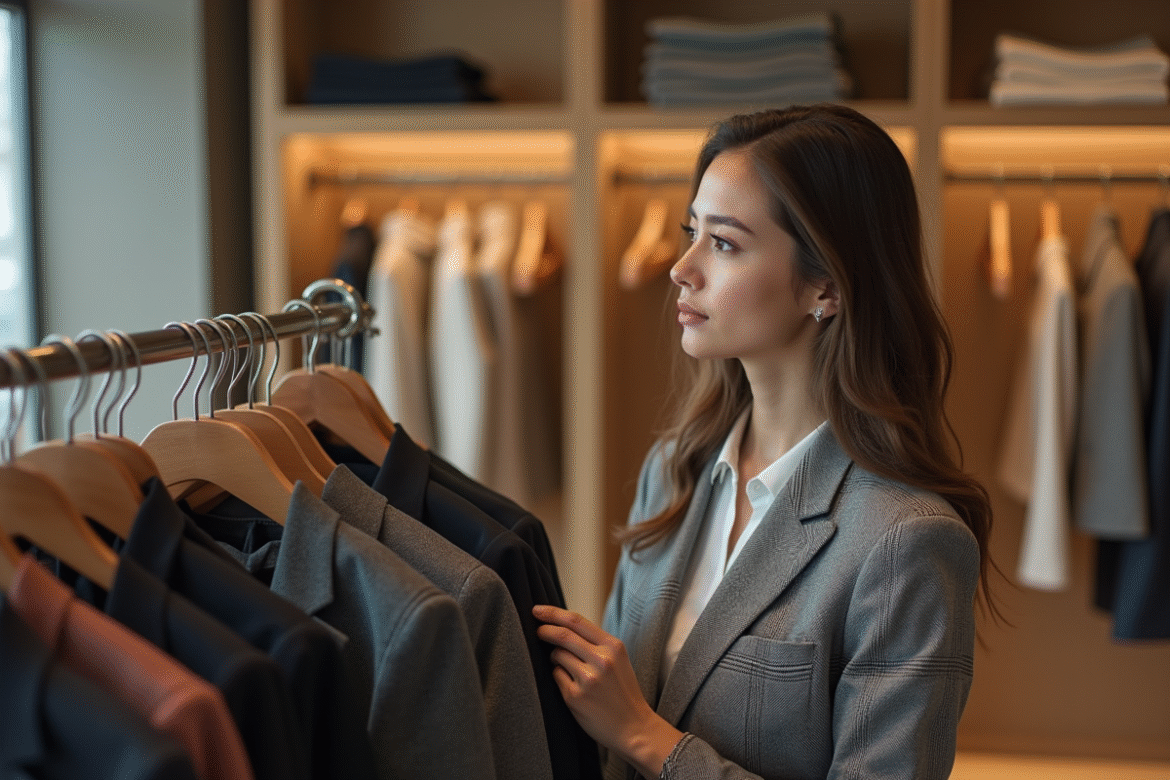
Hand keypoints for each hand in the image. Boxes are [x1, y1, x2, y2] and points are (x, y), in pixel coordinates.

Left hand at [533, 604, 682, 775]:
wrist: (634, 727)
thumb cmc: (623, 691)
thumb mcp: (618, 659)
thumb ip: (595, 643)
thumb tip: (562, 626)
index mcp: (613, 646)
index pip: (576, 621)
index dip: (553, 613)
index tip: (537, 610)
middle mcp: (601, 660)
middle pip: (562, 635)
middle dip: (544, 630)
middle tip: (537, 631)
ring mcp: (588, 679)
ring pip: (557, 656)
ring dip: (555, 657)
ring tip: (569, 668)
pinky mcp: (575, 697)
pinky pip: (556, 676)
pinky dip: (559, 677)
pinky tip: (573, 686)